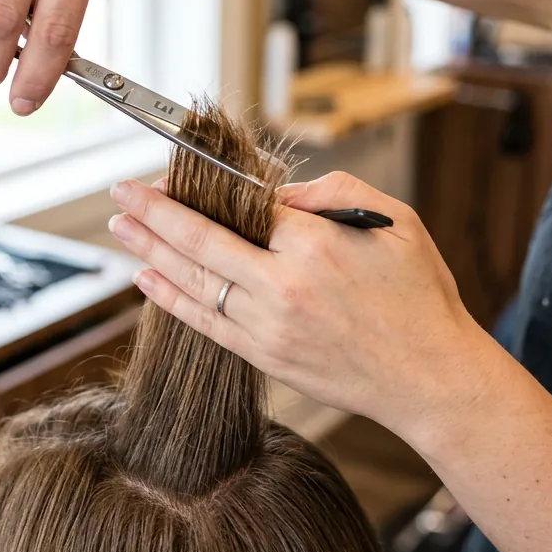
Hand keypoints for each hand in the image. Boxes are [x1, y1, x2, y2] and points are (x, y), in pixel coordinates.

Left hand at [108, 170, 499, 447]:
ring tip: (120, 227)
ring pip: (194, 281)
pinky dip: (171, 299)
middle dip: (153, 213)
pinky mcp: (266, 358)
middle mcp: (283, 286)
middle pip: (200, 240)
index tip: (173, 172)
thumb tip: (278, 192)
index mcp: (315, 244)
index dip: (201, 185)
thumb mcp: (395, 223)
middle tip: (119, 193)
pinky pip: (206, 322)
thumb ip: (335, 192)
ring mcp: (269, 327)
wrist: (432, 379)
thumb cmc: (420, 297)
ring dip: (150, 251)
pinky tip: (147, 277)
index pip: (243, 203)